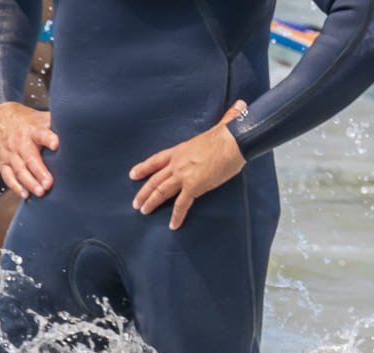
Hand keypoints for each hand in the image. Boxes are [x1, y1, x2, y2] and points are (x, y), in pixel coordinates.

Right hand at [0, 101, 57, 197]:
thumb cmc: (22, 120)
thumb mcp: (39, 117)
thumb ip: (54, 124)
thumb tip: (75, 129)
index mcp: (32, 131)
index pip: (41, 134)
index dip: (49, 139)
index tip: (56, 145)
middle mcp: (21, 143)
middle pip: (30, 158)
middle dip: (40, 172)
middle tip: (48, 184)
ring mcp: (10, 154)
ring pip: (20, 170)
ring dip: (30, 182)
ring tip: (40, 192)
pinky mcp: (2, 162)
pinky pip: (8, 176)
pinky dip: (16, 186)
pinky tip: (25, 194)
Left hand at [129, 100, 246, 230]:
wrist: (235, 141)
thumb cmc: (229, 133)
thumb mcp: (222, 125)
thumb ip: (226, 118)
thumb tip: (240, 107)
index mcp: (180, 150)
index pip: (156, 160)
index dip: (143, 168)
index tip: (133, 175)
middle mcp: (177, 163)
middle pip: (155, 180)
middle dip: (144, 192)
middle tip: (136, 203)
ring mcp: (183, 176)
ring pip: (161, 192)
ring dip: (152, 203)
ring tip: (144, 211)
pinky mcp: (193, 187)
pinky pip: (182, 205)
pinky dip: (177, 216)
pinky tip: (173, 225)